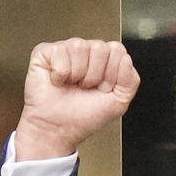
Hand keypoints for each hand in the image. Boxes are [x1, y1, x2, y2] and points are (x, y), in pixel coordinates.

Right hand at [14, 38, 139, 160]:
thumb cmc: (84, 116)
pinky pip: (60, 52)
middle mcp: (86, 52)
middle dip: (95, 75)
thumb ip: (131, 81)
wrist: (59, 129)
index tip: (103, 89)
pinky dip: (61, 73)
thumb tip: (126, 59)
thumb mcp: (119, 102)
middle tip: (85, 88)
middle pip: (100, 47)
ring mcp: (66, 50)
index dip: (112, 74)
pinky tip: (58, 81)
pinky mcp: (45, 52)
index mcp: (104, 60)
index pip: (117, 50)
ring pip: (80, 47)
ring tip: (72, 84)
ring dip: (78, 74)